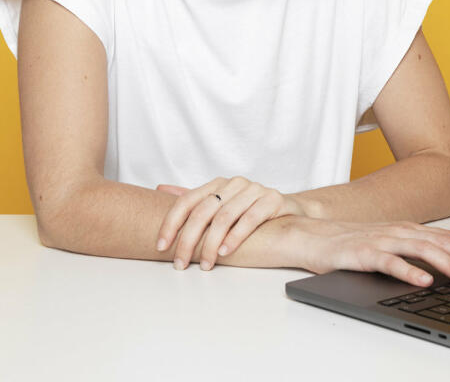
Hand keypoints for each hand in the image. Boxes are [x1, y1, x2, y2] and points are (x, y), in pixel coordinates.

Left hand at [155, 176, 307, 270]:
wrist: (289, 211)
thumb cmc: (250, 211)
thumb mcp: (220, 204)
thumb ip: (194, 198)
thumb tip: (160, 189)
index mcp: (217, 184)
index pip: (187, 201)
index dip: (171, 223)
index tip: (161, 246)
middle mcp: (234, 184)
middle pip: (203, 211)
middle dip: (188, 239)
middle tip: (180, 263)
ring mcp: (254, 189)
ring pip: (225, 216)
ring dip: (211, 244)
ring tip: (205, 264)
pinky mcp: (272, 199)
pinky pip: (250, 218)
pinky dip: (235, 237)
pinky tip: (226, 252)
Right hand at [286, 217, 449, 286]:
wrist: (310, 236)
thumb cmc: (349, 243)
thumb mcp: (387, 244)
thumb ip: (413, 251)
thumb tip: (446, 266)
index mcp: (406, 229)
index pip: (446, 238)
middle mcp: (397, 231)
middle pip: (440, 242)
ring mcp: (380, 240)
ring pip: (421, 250)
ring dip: (447, 264)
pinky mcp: (362, 253)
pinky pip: (389, 262)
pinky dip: (409, 271)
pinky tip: (424, 281)